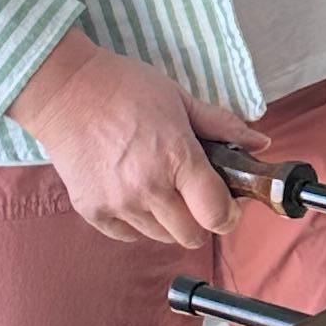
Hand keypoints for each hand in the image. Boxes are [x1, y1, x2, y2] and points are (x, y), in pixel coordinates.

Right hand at [8, 30, 250, 244]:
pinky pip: (127, 235)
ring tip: (158, 187)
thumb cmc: (125, 88)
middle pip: (191, 235)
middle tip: (193, 195)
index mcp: (177, 157)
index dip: (229, 214)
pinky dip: (136, 221)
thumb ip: (222, 126)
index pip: (217, 214)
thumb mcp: (180, 98)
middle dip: (200, 219)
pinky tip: (132, 191)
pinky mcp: (92, 211)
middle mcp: (149, 188)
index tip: (226, 204)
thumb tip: (261, 143)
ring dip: (168, 220)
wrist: (65, 91)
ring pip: (160, 237)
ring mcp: (119, 204)